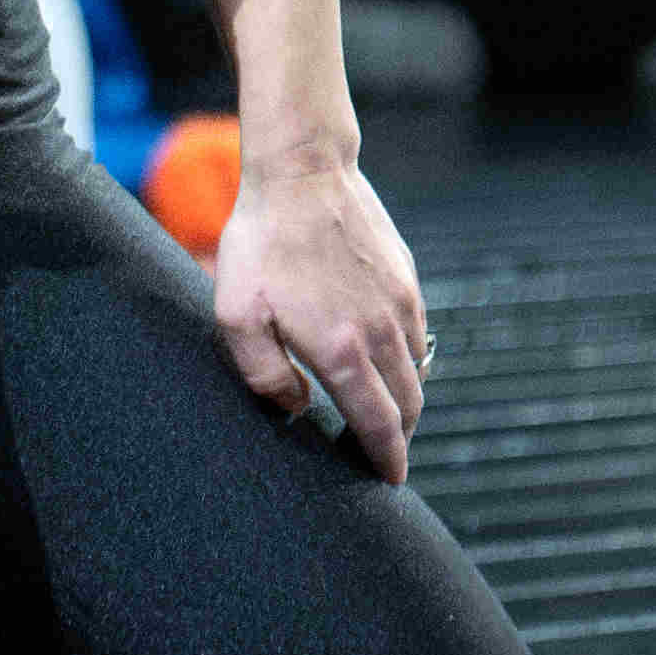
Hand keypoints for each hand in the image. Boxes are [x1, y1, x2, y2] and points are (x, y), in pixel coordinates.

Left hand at [211, 151, 430, 480]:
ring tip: (380, 412)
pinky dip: (409, 361)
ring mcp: (400, 303)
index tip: (389, 481)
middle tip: (379, 455)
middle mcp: (382, 333)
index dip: (387, 460)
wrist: (303, 173)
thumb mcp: (237, 316)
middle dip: (398, 439)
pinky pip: (417, 335)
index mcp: (342, 351)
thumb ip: (264, 375)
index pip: (378, 424)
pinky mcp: (406, 278)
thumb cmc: (261, 245)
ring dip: (405, 401)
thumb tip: (295, 407)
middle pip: (408, 406)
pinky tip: (384, 360)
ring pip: (417, 372)